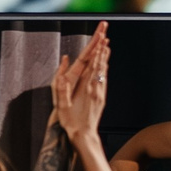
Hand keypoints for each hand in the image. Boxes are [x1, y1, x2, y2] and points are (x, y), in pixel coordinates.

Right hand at [51, 23, 111, 146]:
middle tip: (106, 35)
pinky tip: (105, 66)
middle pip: (100, 65)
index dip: (96, 51)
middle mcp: (95, 89)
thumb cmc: (71, 122)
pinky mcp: (101, 98)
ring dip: (105, 57)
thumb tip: (63, 75)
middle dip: (102, 49)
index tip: (99, 39)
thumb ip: (62, 89)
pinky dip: (104, 69)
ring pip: (104, 71)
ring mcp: (100, 93)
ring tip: (107, 45)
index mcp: (85, 88)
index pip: (92, 66)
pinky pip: (104, 80)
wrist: (85, 135)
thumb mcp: (62, 106)